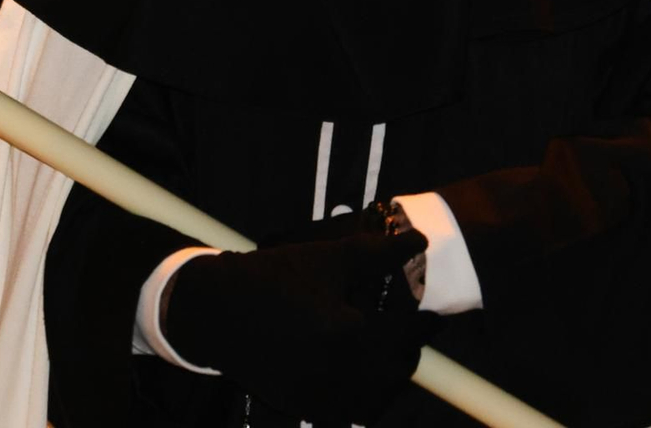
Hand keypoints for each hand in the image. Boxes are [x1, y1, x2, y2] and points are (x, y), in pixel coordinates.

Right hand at [161, 229, 432, 423]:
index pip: (406, 334)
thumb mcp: (325, 259)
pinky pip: (348, 412)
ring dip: (389, 378)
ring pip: (376, 398)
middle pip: (395, 369)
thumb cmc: (272, 279)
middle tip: (412, 334)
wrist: (216, 313)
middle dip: (409, 350)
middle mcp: (338, 372)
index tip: (434, 317)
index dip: (425, 324)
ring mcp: (321, 396)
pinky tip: (361, 378)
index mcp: (347, 333)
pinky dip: (363, 399)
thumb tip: (419, 240)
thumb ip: (377, 253)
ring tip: (390, 357)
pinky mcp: (305, 408)